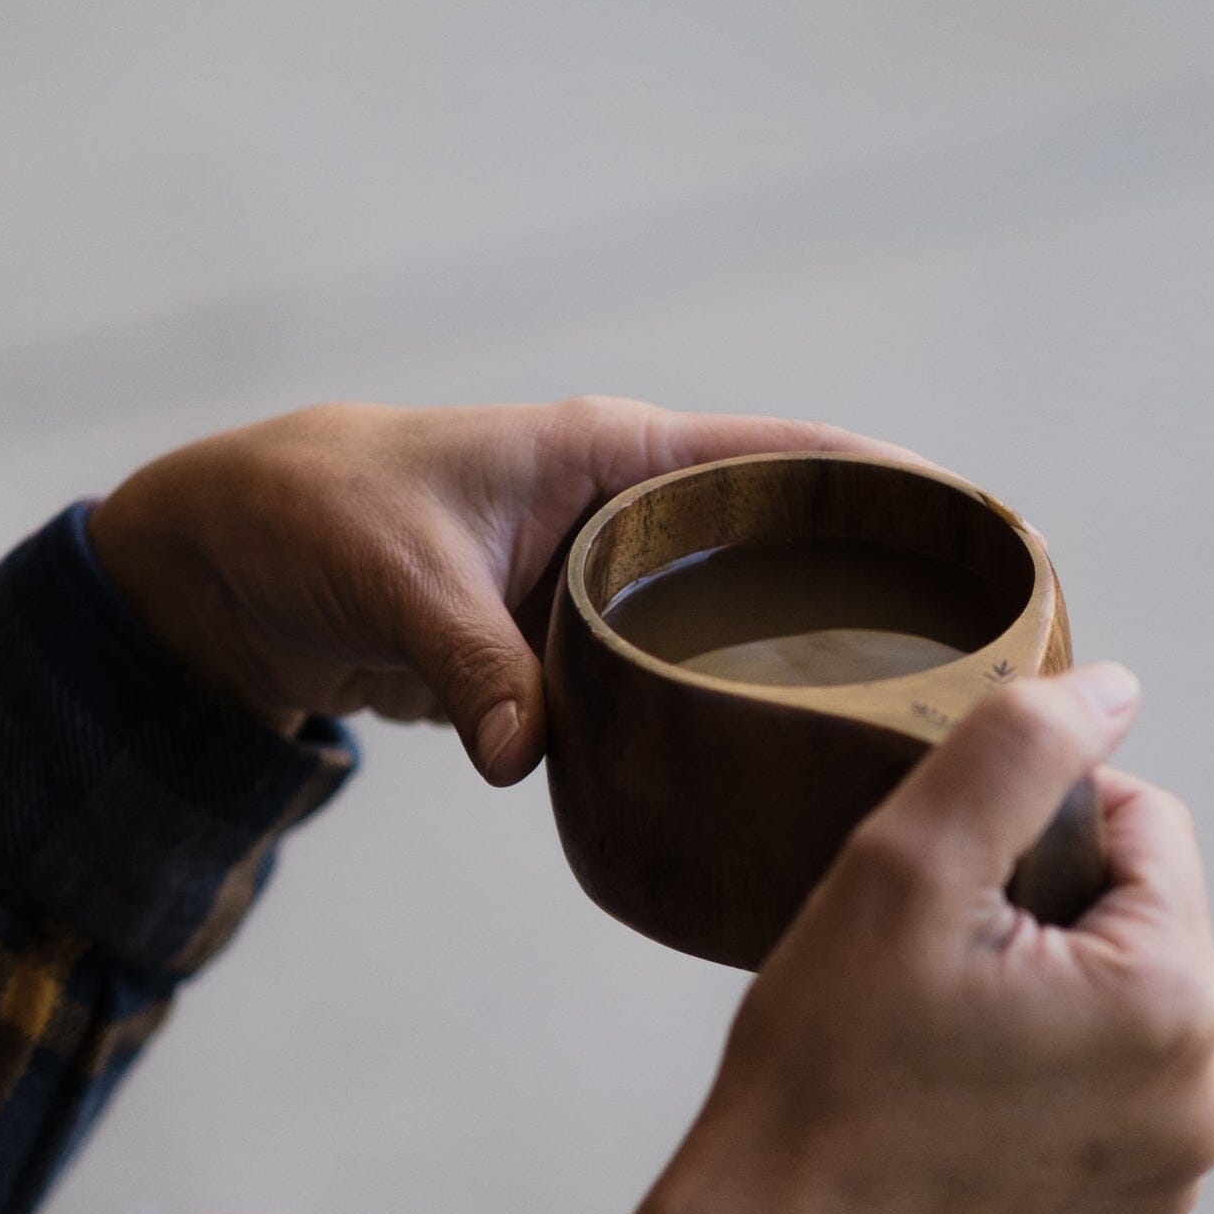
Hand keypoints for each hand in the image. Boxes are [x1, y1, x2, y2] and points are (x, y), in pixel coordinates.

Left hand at [89, 398, 910, 778]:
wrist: (226, 558)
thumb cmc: (309, 517)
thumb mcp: (397, 581)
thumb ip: (478, 664)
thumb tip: (534, 759)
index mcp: (612, 455)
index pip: (785, 455)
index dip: (890, 484)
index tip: (987, 534)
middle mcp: (628, 510)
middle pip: (782, 539)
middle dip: (869, 584)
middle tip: (969, 659)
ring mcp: (605, 579)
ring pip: (730, 611)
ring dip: (796, 651)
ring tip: (896, 716)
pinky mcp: (570, 640)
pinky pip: (668, 666)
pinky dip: (715, 698)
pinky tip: (764, 754)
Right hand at [616, 665, 1213, 1213]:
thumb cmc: (829, 1059)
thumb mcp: (908, 865)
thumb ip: (1019, 750)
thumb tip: (1115, 688)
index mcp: (1175, 1001)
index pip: (1143, 823)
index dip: (1037, 823)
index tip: (950, 883)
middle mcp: (1207, 1092)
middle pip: (1139, 908)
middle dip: (1045, 902)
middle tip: (935, 955)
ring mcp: (1176, 1161)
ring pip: (1123, 982)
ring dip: (1048, 972)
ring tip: (945, 1018)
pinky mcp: (1136, 1199)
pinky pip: (1113, 1065)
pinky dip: (1051, 1050)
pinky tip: (965, 1078)